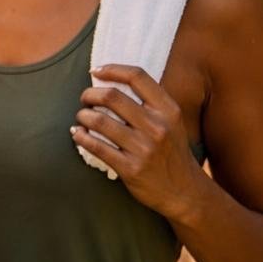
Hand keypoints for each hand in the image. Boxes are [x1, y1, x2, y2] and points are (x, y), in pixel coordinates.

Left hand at [73, 64, 206, 219]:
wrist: (185, 192)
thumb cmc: (172, 152)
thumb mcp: (172, 122)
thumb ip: (149, 103)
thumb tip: (110, 80)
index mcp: (168, 110)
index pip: (137, 77)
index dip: (112, 69)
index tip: (96, 71)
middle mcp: (157, 127)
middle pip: (111, 96)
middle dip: (89, 94)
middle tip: (85, 99)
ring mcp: (143, 148)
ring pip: (98, 121)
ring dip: (82, 116)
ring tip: (81, 118)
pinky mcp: (130, 168)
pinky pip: (95, 146)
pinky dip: (80, 136)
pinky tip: (77, 134)